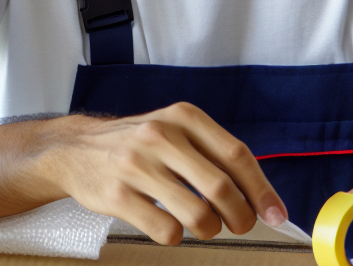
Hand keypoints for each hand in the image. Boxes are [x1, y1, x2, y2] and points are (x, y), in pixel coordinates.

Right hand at [45, 102, 287, 244]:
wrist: (76, 149)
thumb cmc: (138, 144)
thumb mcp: (174, 130)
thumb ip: (213, 155)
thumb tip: (260, 196)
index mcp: (183, 117)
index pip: (236, 155)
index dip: (262, 189)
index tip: (276, 213)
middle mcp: (160, 136)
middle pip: (220, 187)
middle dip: (241, 216)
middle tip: (241, 226)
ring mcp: (136, 165)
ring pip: (197, 214)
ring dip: (210, 229)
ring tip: (204, 225)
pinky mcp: (117, 195)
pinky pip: (165, 230)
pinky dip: (176, 235)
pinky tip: (168, 223)